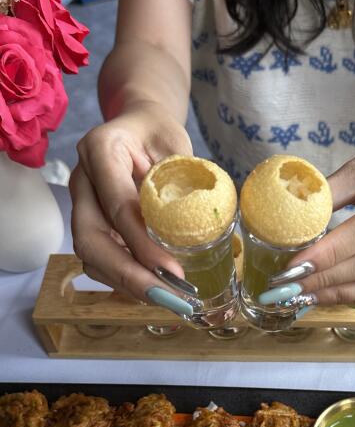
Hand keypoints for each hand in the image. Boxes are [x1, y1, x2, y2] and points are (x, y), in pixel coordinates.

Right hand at [70, 101, 196, 314]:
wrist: (138, 126)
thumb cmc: (159, 132)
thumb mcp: (177, 144)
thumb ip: (182, 181)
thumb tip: (200, 229)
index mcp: (101, 150)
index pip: (118, 206)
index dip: (143, 244)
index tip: (173, 271)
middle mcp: (82, 179)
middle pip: (90, 239)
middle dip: (129, 275)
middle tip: (168, 297)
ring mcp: (81, 204)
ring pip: (91, 256)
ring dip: (127, 284)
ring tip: (168, 299)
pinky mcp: (90, 224)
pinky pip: (100, 260)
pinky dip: (126, 280)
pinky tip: (155, 290)